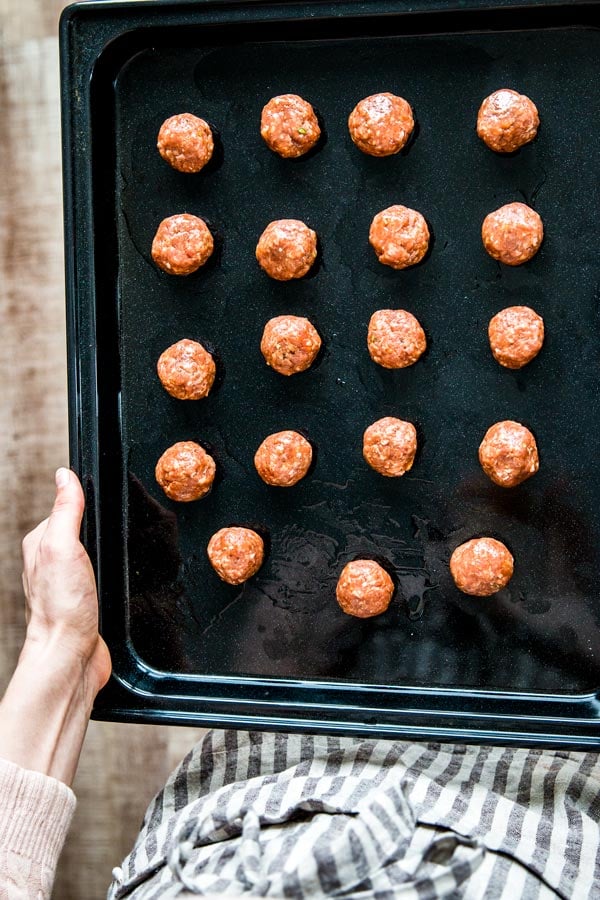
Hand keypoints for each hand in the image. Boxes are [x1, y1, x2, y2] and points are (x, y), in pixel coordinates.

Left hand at [21, 467, 110, 697]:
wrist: (71, 656)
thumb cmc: (62, 608)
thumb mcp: (62, 546)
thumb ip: (66, 510)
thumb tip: (65, 475)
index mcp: (41, 542)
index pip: (68, 506)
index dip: (88, 501)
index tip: (107, 501)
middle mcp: (52, 561)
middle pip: (84, 529)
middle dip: (102, 527)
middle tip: (118, 530)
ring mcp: (70, 581)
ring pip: (95, 552)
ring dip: (109, 551)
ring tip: (119, 552)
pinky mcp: (87, 599)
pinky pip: (104, 574)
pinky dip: (113, 572)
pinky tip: (119, 576)